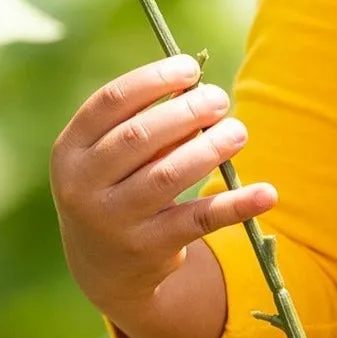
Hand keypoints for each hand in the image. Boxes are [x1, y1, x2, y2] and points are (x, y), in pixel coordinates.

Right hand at [49, 53, 276, 337]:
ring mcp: (113, 220)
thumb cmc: (117, 189)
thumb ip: (145, 123)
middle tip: (220, 100)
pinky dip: (235, 205)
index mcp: (70, 150)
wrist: (104, 269)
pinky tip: (266, 193)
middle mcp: (82, 185)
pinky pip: (198, 220)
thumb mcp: (113, 158)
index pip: (110, 102)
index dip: (152, 81)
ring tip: (238, 132)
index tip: (190, 68)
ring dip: (209, 149)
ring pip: (167, 176)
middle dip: (185, 113)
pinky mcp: (148, 248)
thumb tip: (196, 87)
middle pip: (139, 137)